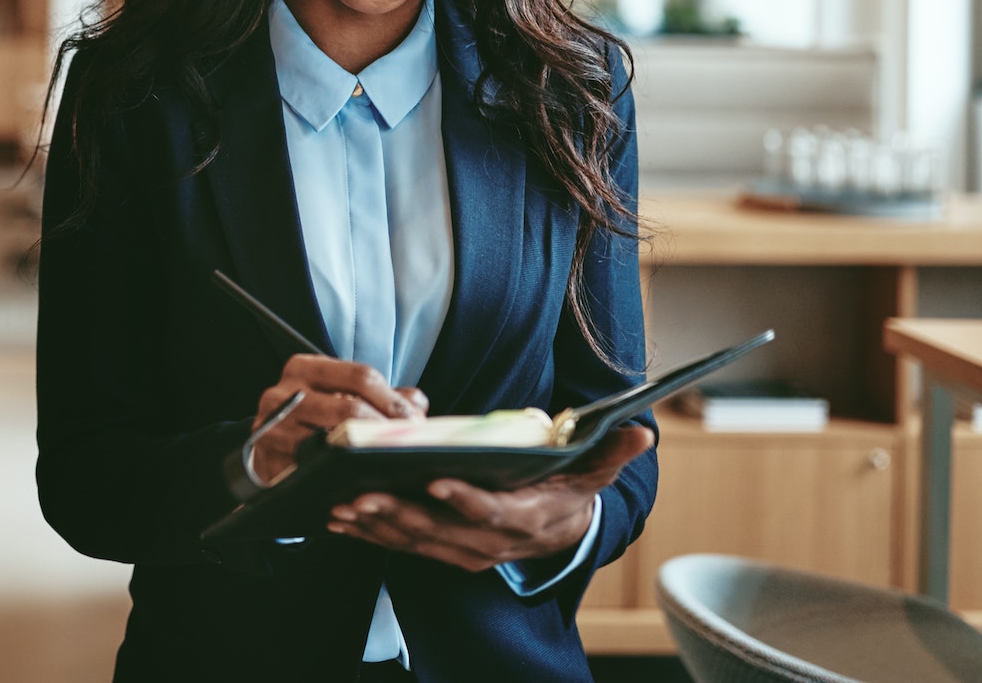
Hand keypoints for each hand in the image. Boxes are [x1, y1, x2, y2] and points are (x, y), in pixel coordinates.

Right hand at [250, 354, 424, 484]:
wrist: (267, 448)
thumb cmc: (312, 419)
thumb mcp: (340, 395)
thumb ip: (381, 396)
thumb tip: (417, 403)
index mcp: (305, 368)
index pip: (360, 376)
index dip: (393, 401)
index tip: (417, 422)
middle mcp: (284, 393)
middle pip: (349, 408)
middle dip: (386, 429)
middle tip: (410, 446)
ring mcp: (274, 429)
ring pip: (333, 443)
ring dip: (368, 455)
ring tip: (392, 463)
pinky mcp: (270, 461)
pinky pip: (315, 470)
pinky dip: (342, 476)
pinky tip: (362, 480)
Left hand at [325, 424, 653, 570]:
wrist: (558, 533)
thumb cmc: (565, 490)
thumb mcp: (591, 470)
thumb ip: (611, 450)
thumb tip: (642, 431)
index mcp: (522, 518)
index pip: (490, 511)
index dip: (463, 498)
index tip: (435, 481)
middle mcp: (489, 542)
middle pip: (439, 530)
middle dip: (398, 513)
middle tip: (361, 494)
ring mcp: (462, 550)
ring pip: (413, 541)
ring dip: (375, 525)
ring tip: (340, 505)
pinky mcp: (441, 549)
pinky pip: (401, 545)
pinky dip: (370, 533)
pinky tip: (339, 518)